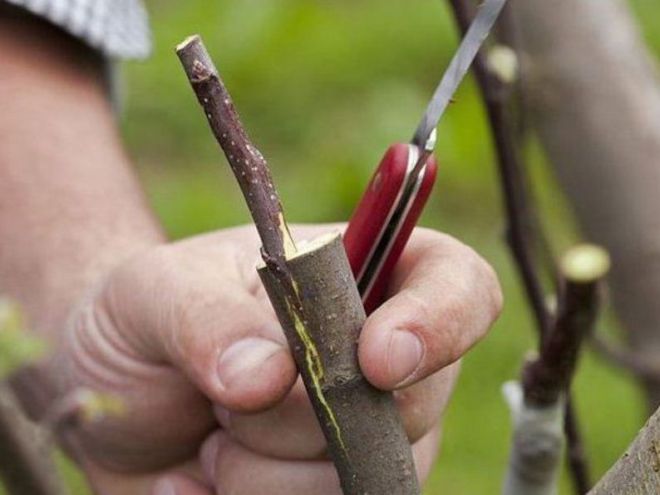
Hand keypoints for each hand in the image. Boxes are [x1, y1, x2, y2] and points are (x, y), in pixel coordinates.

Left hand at [54, 224, 500, 493]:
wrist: (109, 393)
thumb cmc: (143, 319)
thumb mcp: (155, 294)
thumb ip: (208, 320)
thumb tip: (268, 377)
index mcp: (359, 276)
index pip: (457, 285)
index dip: (440, 322)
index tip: (376, 361)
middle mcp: (378, 360)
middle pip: (410, 404)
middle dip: (304, 415)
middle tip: (224, 396)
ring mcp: (362, 436)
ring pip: (361, 480)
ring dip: (261, 472)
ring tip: (209, 439)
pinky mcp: (330, 493)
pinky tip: (197, 481)